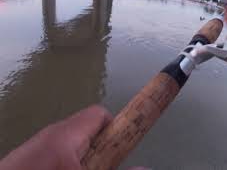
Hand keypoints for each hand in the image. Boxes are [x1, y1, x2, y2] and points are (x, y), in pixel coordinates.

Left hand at [0, 106, 147, 169]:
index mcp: (67, 134)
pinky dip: (68, 160)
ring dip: (85, 156)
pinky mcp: (30, 153)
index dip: (115, 127)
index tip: (119, 148)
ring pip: (73, 142)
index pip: (99, 114)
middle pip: (88, 129)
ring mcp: (40, 143)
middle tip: (100, 166)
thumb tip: (144, 169)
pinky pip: (57, 150)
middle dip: (100, 148)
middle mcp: (53, 132)